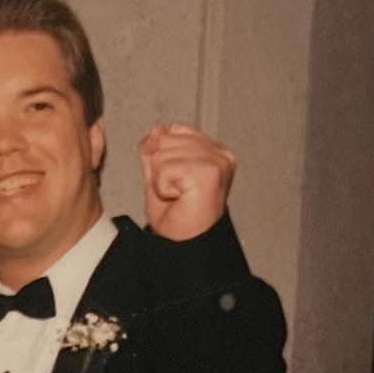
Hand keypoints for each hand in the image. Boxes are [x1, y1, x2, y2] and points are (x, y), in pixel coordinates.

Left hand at [140, 123, 235, 240]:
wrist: (187, 243)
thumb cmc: (179, 216)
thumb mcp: (159, 175)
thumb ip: (155, 151)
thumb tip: (154, 132)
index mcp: (213, 150)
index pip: (172, 129)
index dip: (161, 155)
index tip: (173, 180)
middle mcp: (219, 153)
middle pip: (165, 140)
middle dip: (160, 168)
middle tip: (175, 191)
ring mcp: (216, 161)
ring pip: (163, 154)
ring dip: (161, 180)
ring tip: (178, 195)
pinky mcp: (208, 172)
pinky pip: (164, 170)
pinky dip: (162, 188)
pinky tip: (179, 198)